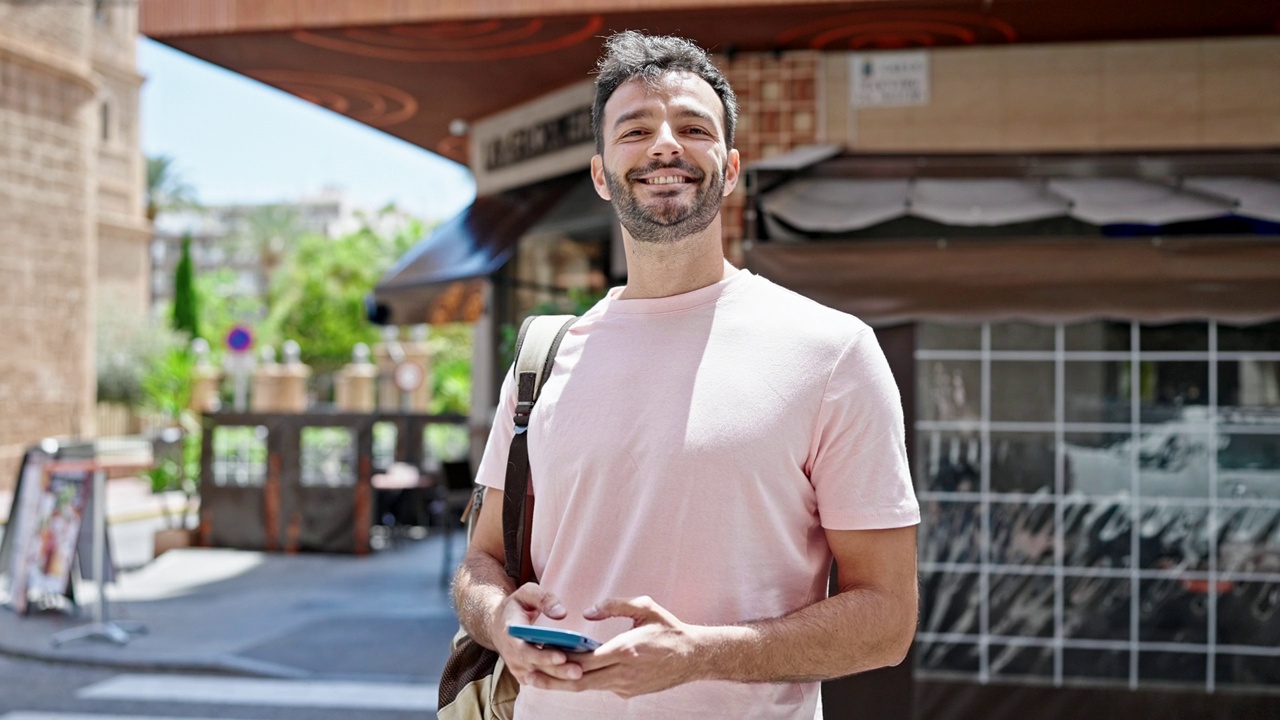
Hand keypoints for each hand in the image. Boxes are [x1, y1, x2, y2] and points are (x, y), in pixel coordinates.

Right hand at [491, 583, 583, 684]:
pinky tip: (573, 676)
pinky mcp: (523, 674)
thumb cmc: (516, 606)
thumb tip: (561, 613)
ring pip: (539, 677)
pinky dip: (556, 680)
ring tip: (580, 674)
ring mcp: (517, 666)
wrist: (497, 624)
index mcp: (510, 633)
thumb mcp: (526, 593)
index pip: (526, 650)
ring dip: (559, 679)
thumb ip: (544, 599)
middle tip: (579, 671)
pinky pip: (540, 681)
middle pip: (536, 668)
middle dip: (558, 671)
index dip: (543, 656)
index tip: (562, 656)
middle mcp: (511, 654)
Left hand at [528, 595, 703, 698]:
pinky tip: (569, 675)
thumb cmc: (669, 629)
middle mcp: (623, 672)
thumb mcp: (644, 607)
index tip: (540, 652)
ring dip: (563, 684)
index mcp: (625, 650)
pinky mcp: (629, 692)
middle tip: (527, 675)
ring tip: (539, 679)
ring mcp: (626, 686)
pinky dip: (584, 681)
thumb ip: (614, 605)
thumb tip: (587, 610)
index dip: (560, 658)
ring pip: (588, 687)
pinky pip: (602, 686)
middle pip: (579, 680)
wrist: (694, 657)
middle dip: (551, 679)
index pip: (584, 659)